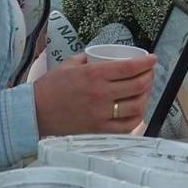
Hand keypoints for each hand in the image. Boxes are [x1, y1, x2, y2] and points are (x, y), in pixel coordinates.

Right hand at [33, 52, 156, 135]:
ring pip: (136, 106)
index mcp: (93, 75)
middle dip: (149, 77)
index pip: (129, 68)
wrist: (34, 114)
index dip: (146, 63)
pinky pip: (126, 127)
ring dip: (145, 97)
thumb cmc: (49, 88)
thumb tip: (102, 56)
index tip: (153, 59)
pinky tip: (137, 111)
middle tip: (149, 73)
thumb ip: (87, 59)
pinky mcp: (99, 130)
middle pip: (137, 86)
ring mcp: (101, 114)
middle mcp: (100, 94)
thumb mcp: (68, 65)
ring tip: (144, 91)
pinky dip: (136, 118)